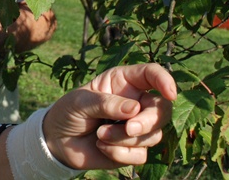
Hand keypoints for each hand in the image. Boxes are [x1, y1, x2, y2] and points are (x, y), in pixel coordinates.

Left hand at [44, 63, 176, 169]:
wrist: (57, 140)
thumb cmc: (69, 112)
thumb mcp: (80, 102)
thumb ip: (106, 103)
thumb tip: (134, 109)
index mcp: (124, 82)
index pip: (151, 74)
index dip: (165, 80)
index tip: (170, 93)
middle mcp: (135, 102)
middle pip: (162, 109)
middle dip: (149, 121)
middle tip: (129, 128)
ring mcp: (136, 126)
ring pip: (153, 134)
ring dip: (125, 138)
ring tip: (100, 135)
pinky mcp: (133, 148)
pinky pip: (140, 154)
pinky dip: (120, 153)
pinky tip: (102, 147)